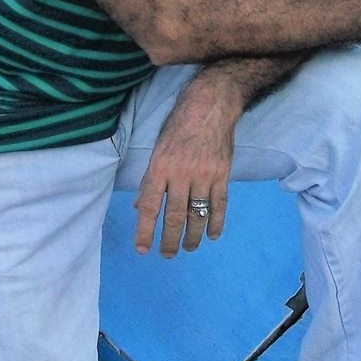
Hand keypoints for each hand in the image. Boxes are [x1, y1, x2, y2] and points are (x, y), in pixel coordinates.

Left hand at [133, 72, 239, 257]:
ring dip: (192, 237)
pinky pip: (220, 205)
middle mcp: (181, 174)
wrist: (211, 105)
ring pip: (197, 215)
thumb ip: (150, 178)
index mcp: (160, 166)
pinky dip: (217, 223)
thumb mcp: (158, 146)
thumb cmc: (179, 123)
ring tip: (187, 248)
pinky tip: (213, 235)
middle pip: (174, 216)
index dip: (144, 230)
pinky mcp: (222, 175)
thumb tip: (138, 205)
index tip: (142, 249)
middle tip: (166, 255)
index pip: (149, 205)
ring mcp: (204, 175)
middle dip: (169, 240)